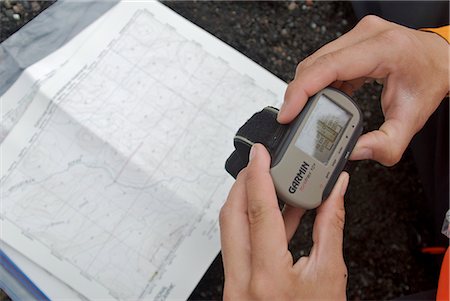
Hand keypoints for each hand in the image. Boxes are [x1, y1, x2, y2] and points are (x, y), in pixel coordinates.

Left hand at [219, 144, 348, 299]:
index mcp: (268, 277)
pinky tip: (277, 212)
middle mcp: (242, 280)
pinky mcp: (235, 283)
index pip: (257, 211)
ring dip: (248, 201)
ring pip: (231, 228)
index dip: (258, 175)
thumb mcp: (331, 275)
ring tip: (273, 184)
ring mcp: (234, 283)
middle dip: (244, 183)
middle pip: (232, 214)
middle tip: (262, 164)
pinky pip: (239, 243)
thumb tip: (336, 191)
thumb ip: (331, 226)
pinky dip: (254, 223)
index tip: (260, 153)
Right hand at [278, 15, 448, 165]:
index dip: (301, 89)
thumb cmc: (429, 80)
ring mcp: (358, 35)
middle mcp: (367, 35)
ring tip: (304, 112)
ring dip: (305, 88)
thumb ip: (386, 144)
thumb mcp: (412, 119)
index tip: (288, 111)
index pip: (328, 66)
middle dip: (298, 93)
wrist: (442, 60)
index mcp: (382, 49)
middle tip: (292, 119)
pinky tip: (320, 99)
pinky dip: (316, 82)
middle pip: (315, 63)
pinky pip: (324, 61)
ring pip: (316, 61)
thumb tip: (353, 152)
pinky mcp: (352, 41)